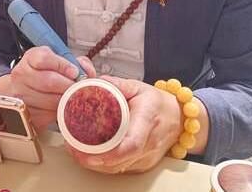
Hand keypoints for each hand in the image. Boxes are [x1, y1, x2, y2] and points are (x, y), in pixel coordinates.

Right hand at [0, 46, 95, 130]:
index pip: (44, 59)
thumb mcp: (58, 61)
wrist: (23, 90)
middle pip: (49, 81)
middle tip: (78, 88)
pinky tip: (63, 107)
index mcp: (30, 58)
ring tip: (72, 98)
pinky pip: (48, 115)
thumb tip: (90, 73)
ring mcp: (21, 95)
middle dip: (69, 86)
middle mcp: (22, 75)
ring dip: (67, 100)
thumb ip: (77, 63)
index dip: (63, 65)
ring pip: (50, 100)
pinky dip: (60, 112)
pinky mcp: (26, 113)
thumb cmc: (45, 74)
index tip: (74, 72)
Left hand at [66, 75, 182, 173]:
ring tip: (76, 152)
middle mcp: (149, 143)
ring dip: (95, 164)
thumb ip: (116, 84)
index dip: (109, 153)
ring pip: (118, 168)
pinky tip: (90, 157)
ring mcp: (147, 157)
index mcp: (148, 120)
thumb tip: (94, 82)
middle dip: (93, 159)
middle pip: (120, 160)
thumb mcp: (138, 87)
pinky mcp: (143, 165)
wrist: (178, 118)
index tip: (89, 153)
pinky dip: (104, 165)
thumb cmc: (158, 103)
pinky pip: (121, 169)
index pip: (131, 144)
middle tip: (72, 149)